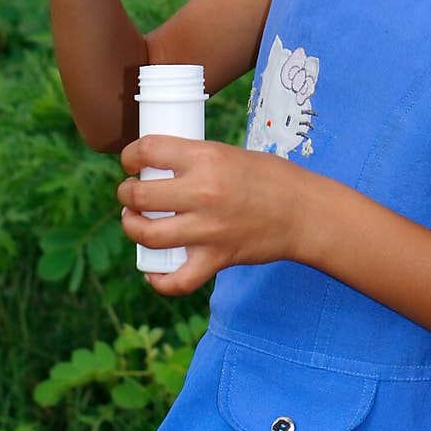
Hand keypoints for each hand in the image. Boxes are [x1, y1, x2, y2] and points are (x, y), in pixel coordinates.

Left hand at [117, 135, 305, 295]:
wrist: (304, 212)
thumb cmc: (271, 178)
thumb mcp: (230, 153)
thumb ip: (196, 161)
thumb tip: (161, 168)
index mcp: (206, 158)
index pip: (148, 150)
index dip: (129, 155)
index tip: (130, 161)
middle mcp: (203, 192)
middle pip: (140, 196)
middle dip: (126, 194)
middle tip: (130, 193)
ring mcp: (208, 230)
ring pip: (148, 236)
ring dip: (133, 228)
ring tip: (135, 221)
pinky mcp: (217, 259)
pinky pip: (177, 280)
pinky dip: (159, 280)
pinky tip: (153, 270)